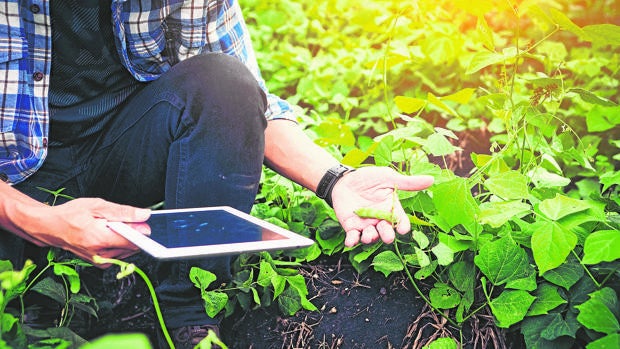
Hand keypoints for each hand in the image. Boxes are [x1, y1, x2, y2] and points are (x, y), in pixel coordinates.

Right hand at [27, 198, 150, 263]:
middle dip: (133, 233)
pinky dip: (118, 244)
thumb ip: (123, 212)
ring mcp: (100, 260)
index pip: (133, 241)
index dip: (142, 231)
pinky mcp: (100, 263)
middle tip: (121, 221)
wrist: (51, 227)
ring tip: (110, 227)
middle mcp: (101, 254)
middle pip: (132, 246)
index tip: (144, 223)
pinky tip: (108, 235)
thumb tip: (144, 215)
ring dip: (125, 238)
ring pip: (127, 251)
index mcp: (100, 239)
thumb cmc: (71, 215)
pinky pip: (119, 254)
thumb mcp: (98, 206)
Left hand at [330, 167, 432, 246]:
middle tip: (387, 236)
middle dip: (387, 235)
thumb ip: (407, 183)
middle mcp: (380, 220)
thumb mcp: (387, 178)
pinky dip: (352, 241)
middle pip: (386, 232)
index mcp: (391, 209)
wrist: (344, 180)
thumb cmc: (368, 178)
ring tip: (368, 235)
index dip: (402, 226)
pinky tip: (350, 241)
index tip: (402, 229)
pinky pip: (353, 238)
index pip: (400, 221)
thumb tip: (431, 179)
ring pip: (371, 237)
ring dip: (370, 238)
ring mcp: (366, 225)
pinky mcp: (351, 227)